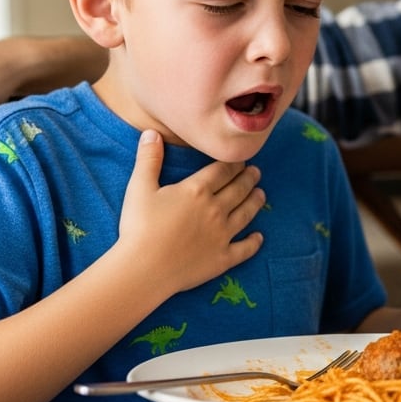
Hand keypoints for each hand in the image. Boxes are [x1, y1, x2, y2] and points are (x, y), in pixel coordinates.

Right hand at [113, 131, 266, 296]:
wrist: (143, 268)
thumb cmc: (139, 227)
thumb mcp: (139, 188)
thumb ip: (149, 159)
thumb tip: (151, 133)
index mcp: (197, 190)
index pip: (223, 171)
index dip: (233, 163)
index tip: (240, 159)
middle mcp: (216, 210)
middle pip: (238, 189)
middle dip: (248, 178)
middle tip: (256, 172)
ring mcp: (222, 235)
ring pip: (246, 214)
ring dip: (255, 202)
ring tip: (261, 194)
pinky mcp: (222, 258)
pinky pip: (244, 249)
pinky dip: (253, 242)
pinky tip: (259, 237)